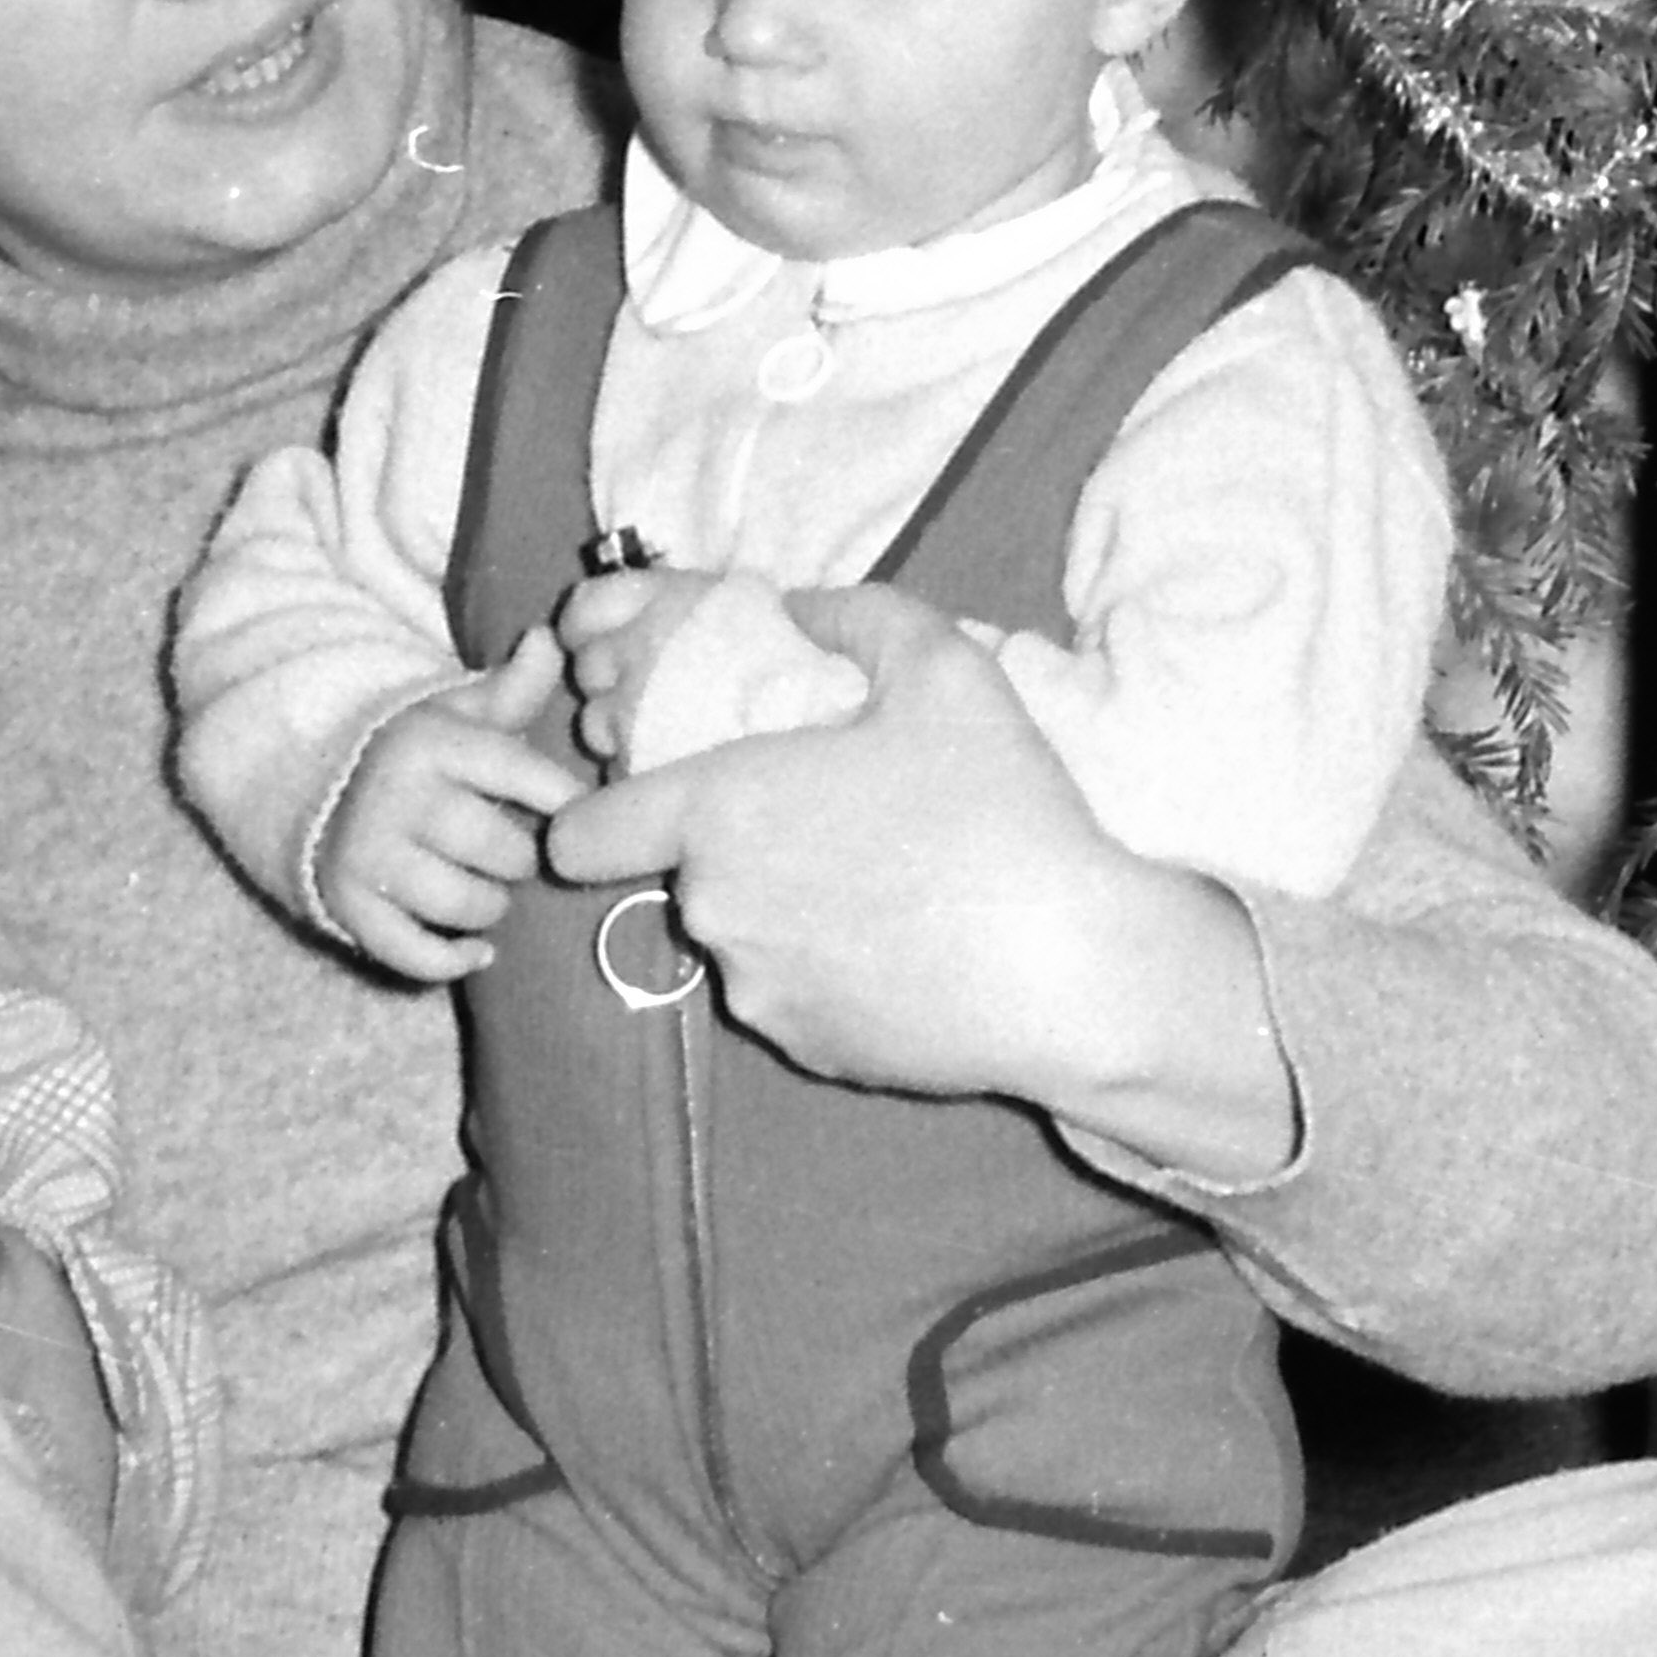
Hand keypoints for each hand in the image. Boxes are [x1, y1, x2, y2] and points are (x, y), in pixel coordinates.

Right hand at [310, 638, 584, 975]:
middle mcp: (398, 797)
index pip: (527, 777)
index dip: (564, 803)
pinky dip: (454, 960)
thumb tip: (552, 641)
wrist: (307, 784)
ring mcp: (369, 855)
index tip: (571, 812)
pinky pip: (418, 956)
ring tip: (485, 888)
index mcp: (432, 743)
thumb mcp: (455, 712)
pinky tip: (473, 948)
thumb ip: (513, 687)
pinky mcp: (348, 905)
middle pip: (505, 854)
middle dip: (520, 859)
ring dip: (491, 906)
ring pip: (469, 906)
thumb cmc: (410, 753)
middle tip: (508, 852)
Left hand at [541, 580, 1296, 1178]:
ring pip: (745, 939)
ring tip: (890, 886)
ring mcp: (758, 993)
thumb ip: (856, 615)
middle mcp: (714, 911)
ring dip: (789, 912)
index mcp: (719, 814)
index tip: (645, 804)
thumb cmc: (999, 810)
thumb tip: (798, 605)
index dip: (600, 817)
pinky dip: (833, 975)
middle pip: (688, 875)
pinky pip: (797, 1000)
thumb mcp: (944, 668)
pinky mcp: (810, 1052)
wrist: (1073, 974)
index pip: (584, 832)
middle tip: (836, 821)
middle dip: (742, 848)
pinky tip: (911, 948)